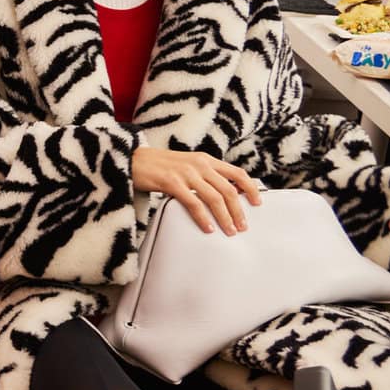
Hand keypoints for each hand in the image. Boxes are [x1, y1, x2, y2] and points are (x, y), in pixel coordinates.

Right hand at [131, 146, 263, 235]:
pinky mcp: (172, 183)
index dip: (250, 188)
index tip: (257, 203)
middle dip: (238, 210)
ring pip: (215, 198)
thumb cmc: (157, 166)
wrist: (131, 160)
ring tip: (230, 230)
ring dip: (225, 217)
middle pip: (228, 189)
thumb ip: (203, 175)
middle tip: (243, 226)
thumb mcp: (186, 165)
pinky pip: (193, 203)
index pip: (237, 173)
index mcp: (205, 159)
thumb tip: (220, 194)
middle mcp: (199, 164)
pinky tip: (208, 228)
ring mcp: (186, 173)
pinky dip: (203, 218)